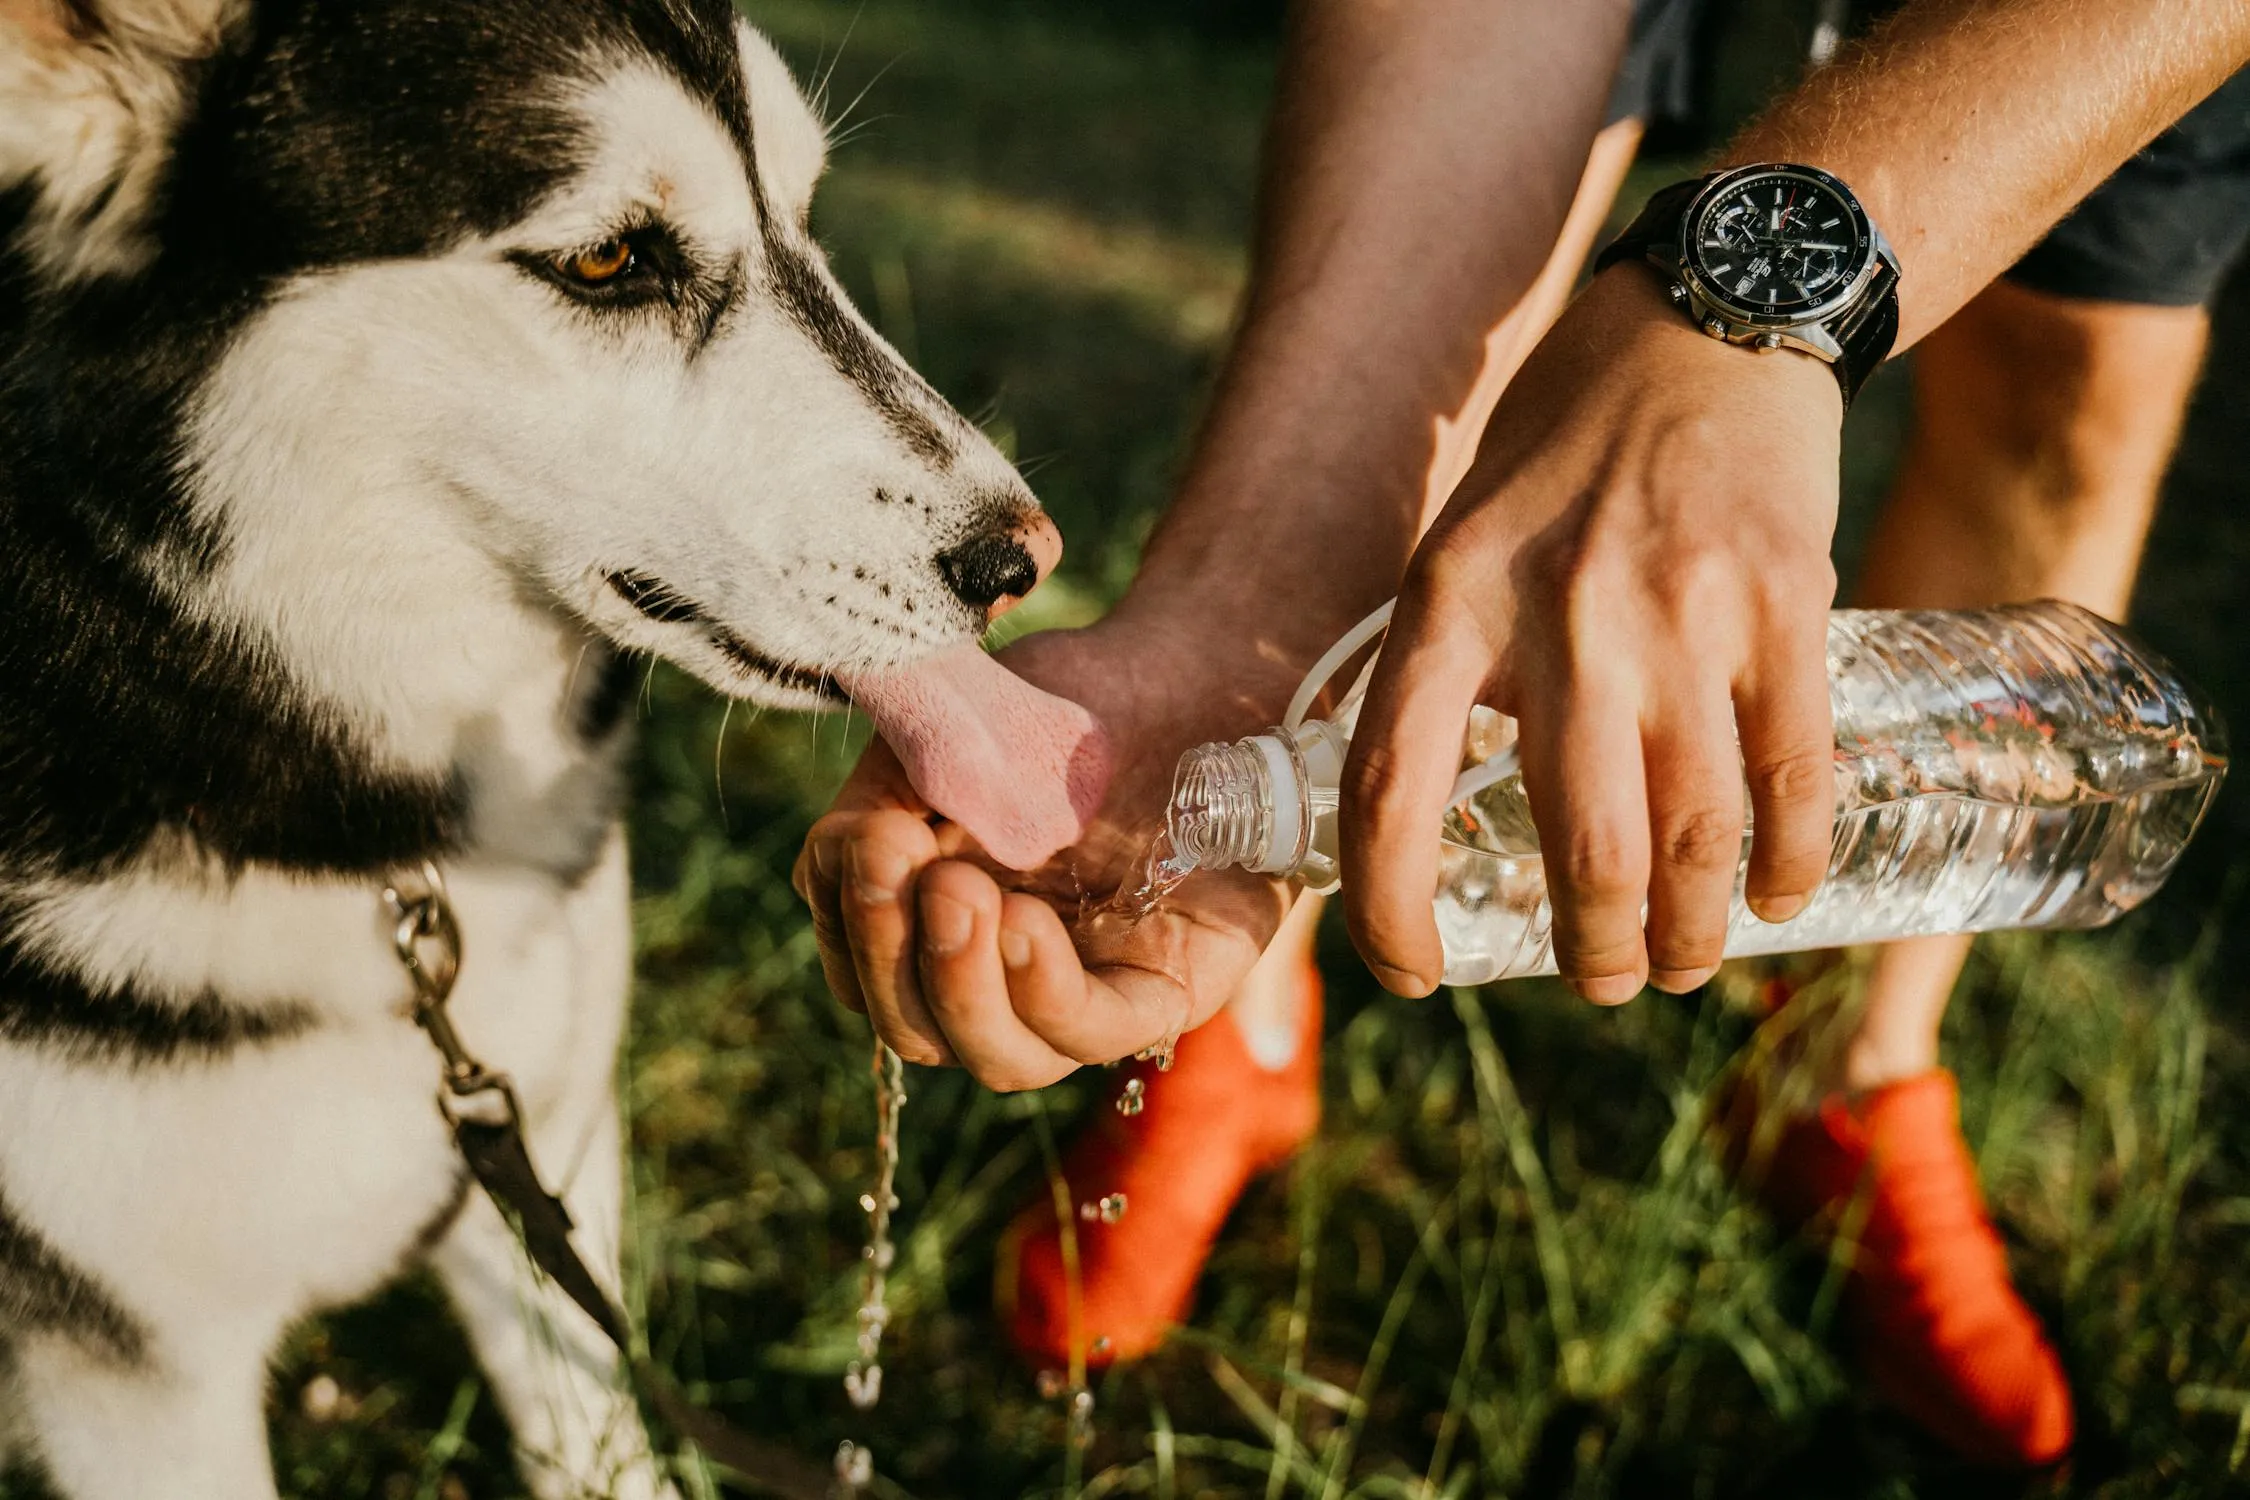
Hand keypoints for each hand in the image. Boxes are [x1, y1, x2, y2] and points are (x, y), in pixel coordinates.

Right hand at [792, 605, 1302, 1088]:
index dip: (848, 920)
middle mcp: (1005, 970)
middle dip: (890, 953)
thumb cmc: (1071, 702)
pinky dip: (1043, 991)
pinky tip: (1022, 924)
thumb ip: (890, 785)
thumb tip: (849, 850)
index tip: (862, 836)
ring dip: (959, 984)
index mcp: (939, 916)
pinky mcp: (1163, 990)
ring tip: (962, 894)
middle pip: (915, 1025)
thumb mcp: (958, 727)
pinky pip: (1094, 1034)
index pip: (864, 968)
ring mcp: (1084, 990)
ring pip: (998, 1056)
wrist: (1198, 673)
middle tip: (896, 858)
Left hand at [1340, 267, 1842, 1001]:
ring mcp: (1683, 615)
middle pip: (1583, 850)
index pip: (1392, 788)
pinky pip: (1794, 776)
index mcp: (1450, 602)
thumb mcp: (1458, 541)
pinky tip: (1776, 899)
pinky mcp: (1786, 605)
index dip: (1389, 907)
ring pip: (1694, 837)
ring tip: (1679, 964)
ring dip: (1688, 935)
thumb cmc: (1561, 449)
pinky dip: (1787, 864)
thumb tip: (1433, 821)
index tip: (1410, 969)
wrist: (1705, 321)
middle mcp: (1562, 618)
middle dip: (1593, 953)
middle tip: (1601, 980)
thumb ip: (1446, 669)